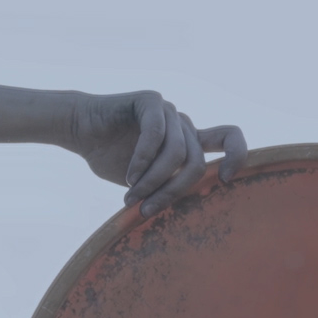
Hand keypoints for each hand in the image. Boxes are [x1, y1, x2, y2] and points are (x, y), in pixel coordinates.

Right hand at [66, 91, 248, 217]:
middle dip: (172, 191)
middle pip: (197, 162)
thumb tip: (185, 216)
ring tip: (132, 196)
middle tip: (146, 210)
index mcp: (189, 141)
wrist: (80, 132)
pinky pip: (155, 134)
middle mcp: (183, 125)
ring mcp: (168, 111)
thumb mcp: (145, 181)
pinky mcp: (150, 101)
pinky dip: (143, 160)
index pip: (229, 139)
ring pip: (177, 152)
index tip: (225, 180)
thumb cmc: (111, 158)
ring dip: (153, 180)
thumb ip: (166, 188)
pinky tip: (128, 176)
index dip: (237, 156)